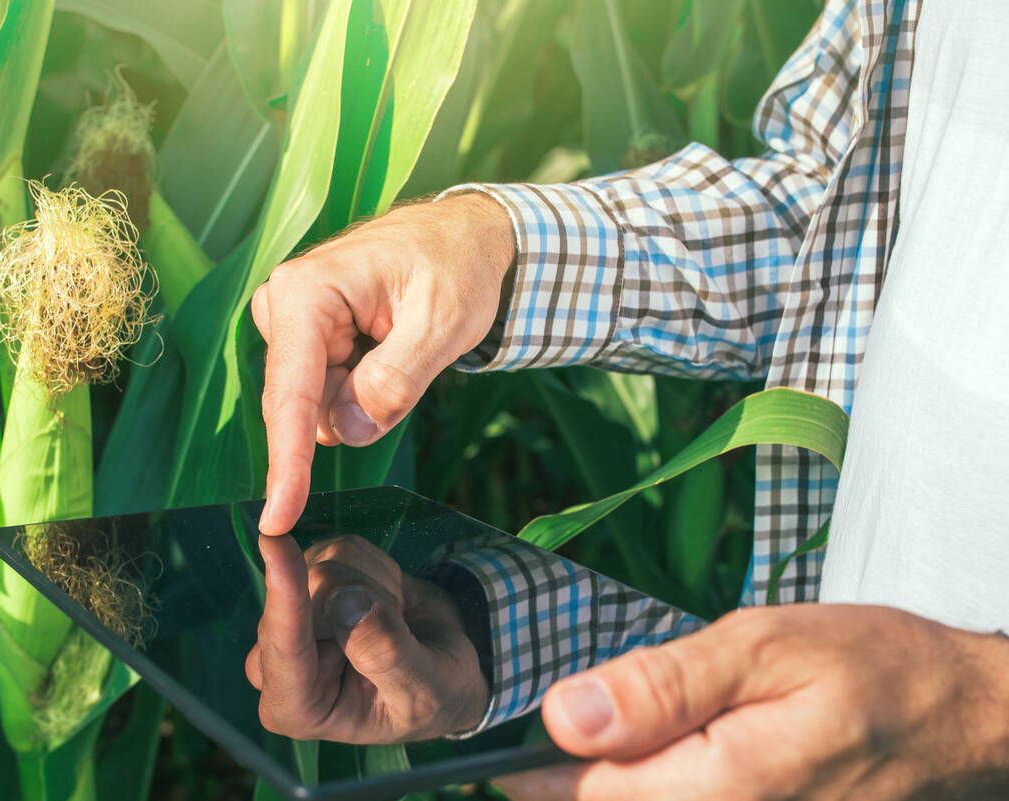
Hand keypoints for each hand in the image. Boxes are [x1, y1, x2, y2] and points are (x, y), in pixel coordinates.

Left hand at [245, 533, 489, 742]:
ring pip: (324, 562)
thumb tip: (342, 600)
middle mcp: (279, 662)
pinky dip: (377, 567)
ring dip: (376, 585)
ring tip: (395, 623)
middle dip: (365, 599)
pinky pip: (342, 546)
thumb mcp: (423, 689)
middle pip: (307, 592)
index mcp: (297, 708)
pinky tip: (387, 601)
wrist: (450, 669)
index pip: (283, 647)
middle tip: (402, 636)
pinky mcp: (309, 578)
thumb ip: (384, 652)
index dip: (283, 596)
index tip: (274, 543)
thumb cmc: (435, 696)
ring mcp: (292, 615)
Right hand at [251, 194, 514, 534]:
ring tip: (402, 338)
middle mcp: (284, 303)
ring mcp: (292, 322)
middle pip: (303, 403)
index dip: (286, 461)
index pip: (292, 392)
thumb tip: (346, 431)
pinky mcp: (306, 338)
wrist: (465, 238)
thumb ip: (395, 380)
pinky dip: (363, 388)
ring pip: (318, 404)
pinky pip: (329, 394)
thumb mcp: (442, 324)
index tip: (278, 516)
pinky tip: (387, 344)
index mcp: (307, 290)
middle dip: (353, 407)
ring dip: (363, 395)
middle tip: (411, 351)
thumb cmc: (456, 266)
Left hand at [498, 605, 1008, 799]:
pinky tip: (666, 759)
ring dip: (618, 785)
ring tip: (620, 739)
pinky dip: (659, 788)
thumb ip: (662, 685)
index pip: (591, 797)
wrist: (962, 719)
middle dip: (575, 780)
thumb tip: (564, 715)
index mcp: (730, 788)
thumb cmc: (872, 669)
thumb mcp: (764, 646)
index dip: (536, 770)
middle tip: (568, 730)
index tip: (504, 747)